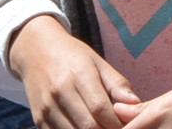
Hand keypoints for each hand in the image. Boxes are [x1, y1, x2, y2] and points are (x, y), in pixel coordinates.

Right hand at [9, 14, 136, 128]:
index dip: (117, 122)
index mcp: (79, 74)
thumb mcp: (97, 62)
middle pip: (88, 126)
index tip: (128, 125)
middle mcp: (60, 92)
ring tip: (102, 128)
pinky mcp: (38, 119)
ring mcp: (47, 107)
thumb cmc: (73, 56)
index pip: (100, 108)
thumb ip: (117, 84)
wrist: (35, 51)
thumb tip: (136, 104)